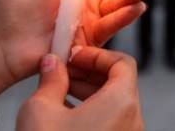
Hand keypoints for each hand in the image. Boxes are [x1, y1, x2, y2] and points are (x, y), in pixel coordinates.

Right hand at [17, 47, 143, 130]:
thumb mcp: (41, 110)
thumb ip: (51, 79)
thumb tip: (53, 63)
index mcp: (122, 103)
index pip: (123, 63)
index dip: (97, 55)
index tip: (75, 55)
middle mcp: (133, 120)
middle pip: (120, 82)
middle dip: (91, 72)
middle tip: (65, 69)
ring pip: (116, 102)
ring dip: (91, 90)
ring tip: (61, 89)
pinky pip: (113, 120)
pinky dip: (95, 109)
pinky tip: (68, 112)